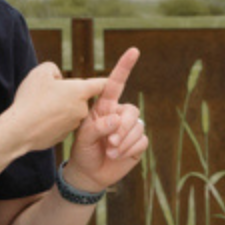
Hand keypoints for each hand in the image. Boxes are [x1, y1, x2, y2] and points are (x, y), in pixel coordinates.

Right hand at [0, 63, 110, 153]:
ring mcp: (73, 125)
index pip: (101, 84)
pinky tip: (38, 121)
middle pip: (80, 97)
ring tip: (40, 108)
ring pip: (69, 111)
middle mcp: (82, 109)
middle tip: (47, 94)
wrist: (20, 130)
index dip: (105, 80)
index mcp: (80, 91)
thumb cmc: (31, 99)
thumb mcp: (41, 72)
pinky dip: (52, 122)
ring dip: (60, 108)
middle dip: (68, 94)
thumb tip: (58, 79)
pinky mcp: (64, 137)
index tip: (113, 80)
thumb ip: (54, 69)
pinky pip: (60, 124)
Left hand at [63, 48, 147, 193]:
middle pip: (131, 110)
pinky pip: (141, 140)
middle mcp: (119, 114)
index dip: (124, 67)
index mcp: (105, 107)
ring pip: (137, 126)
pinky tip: (118, 155)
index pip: (116, 84)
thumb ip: (98, 127)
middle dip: (122, 127)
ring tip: (110, 151)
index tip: (134, 51)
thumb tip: (116, 121)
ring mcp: (130, 128)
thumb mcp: (83, 137)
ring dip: (124, 141)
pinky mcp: (138, 143)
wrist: (89, 173)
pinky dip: (129, 148)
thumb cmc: (83, 151)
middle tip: (110, 142)